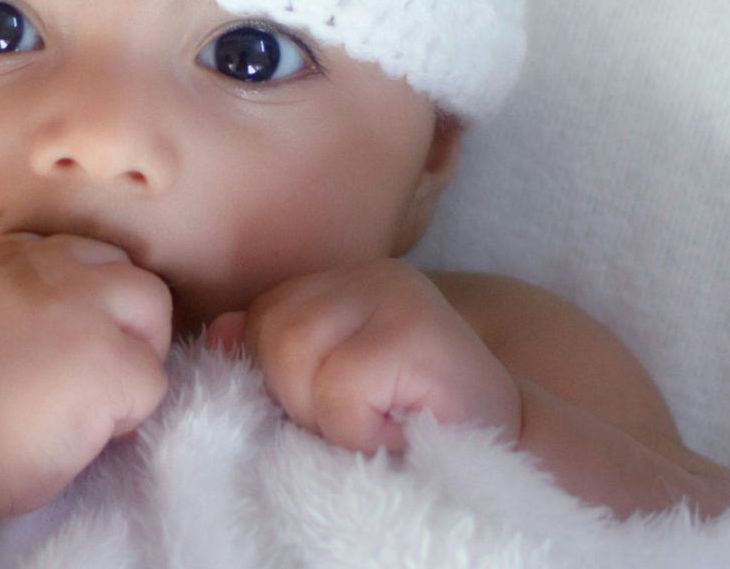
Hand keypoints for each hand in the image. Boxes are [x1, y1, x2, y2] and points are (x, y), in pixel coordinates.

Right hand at [0, 232, 172, 514]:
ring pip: (154, 306)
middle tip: (96, 372)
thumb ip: (7, 296)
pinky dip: (133, 411)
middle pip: (124, 270)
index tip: (64, 346)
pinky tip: (93, 431)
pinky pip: (154, 379)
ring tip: (103, 397)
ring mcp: (86, 310)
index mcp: (6, 253)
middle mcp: (51, 267)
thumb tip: (57, 318)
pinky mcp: (114, 361)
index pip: (79, 254)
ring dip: (138, 353)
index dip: (84, 301)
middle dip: (123, 319)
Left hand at [206, 259, 520, 453]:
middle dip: (298, 397)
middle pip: (269, 332)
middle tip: (361, 420)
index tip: (333, 408)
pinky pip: (338, 386)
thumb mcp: (328, 391)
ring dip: (329, 416)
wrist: (514, 455)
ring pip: (293, 355)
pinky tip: (401, 428)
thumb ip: (273, 357)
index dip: (278, 377)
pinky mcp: (416, 330)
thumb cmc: (412, 428)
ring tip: (380, 424)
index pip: (258, 317)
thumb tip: (215, 333)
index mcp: (340, 283)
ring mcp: (395, 293)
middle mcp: (367, 273)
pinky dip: (359, 428)